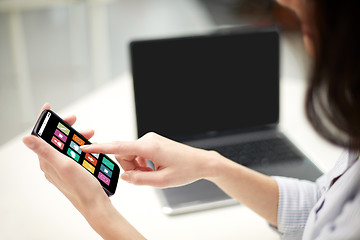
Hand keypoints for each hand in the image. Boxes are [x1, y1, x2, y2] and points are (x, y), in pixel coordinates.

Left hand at [23, 103, 107, 211]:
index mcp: (47, 161)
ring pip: (66, 146)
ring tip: (91, 135)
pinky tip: (91, 148)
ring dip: (76, 138)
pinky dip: (81, 147)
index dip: (44, 121)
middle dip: (66, 128)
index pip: (40, 136)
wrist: (95, 204)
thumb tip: (26, 139)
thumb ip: (46, 151)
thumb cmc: (82, 188)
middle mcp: (52, 164)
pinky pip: (73, 154)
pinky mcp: (71, 171)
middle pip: (54, 139)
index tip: (48, 108)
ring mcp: (62, 168)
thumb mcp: (64, 165)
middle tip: (76, 121)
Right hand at [81, 132, 220, 187]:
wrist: (201, 162)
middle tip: (146, 176)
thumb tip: (124, 176)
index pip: (119, 146)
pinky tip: (155, 168)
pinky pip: (139, 152)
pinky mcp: (153, 142)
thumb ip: (139, 180)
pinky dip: (142, 163)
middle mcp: (148, 139)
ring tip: (154, 173)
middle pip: (124, 153)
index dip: (100, 148)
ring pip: (131, 154)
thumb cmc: (186, 170)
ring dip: (137, 166)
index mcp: (149, 147)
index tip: (85, 148)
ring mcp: (151, 139)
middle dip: (130, 167)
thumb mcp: (162, 181)